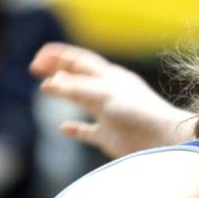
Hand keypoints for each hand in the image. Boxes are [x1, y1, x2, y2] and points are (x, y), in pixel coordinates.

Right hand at [29, 42, 194, 157]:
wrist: (163, 141)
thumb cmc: (138, 113)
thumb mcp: (103, 95)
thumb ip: (75, 88)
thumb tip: (49, 82)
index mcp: (111, 77)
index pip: (80, 60)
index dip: (58, 56)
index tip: (38, 58)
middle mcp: (110, 93)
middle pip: (79, 76)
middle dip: (58, 69)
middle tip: (35, 67)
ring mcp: (110, 115)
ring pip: (83, 100)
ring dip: (65, 94)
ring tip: (46, 89)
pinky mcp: (110, 137)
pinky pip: (89, 131)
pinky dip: (76, 128)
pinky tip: (64, 128)